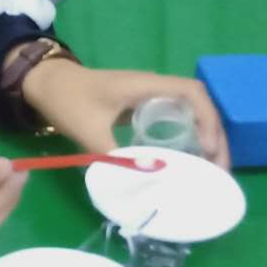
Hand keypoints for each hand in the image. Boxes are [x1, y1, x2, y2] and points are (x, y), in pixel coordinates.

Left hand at [21, 59, 230, 169]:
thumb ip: (113, 155)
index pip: (192, 92)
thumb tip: (142, 183)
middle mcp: (153, 87)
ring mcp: (149, 96)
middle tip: (220, 169)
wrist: (45, 84)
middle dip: (215, 134)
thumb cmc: (67, 100)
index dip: (208, 118)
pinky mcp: (142, 107)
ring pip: (190, 112)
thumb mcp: (88, 130)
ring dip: (205, 136)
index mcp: (145, 85)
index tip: (210, 149)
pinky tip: (188, 161)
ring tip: (211, 168)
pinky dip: (188, 137)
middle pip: (198, 104)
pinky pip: (175, 118)